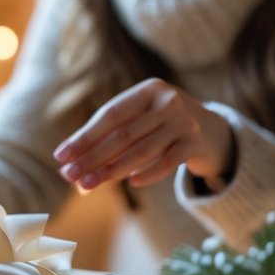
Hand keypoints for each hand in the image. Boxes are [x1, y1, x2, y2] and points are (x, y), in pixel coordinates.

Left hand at [52, 78, 233, 191]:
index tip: (61, 156)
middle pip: (122, 134)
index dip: (84, 136)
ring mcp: (185, 122)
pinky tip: (130, 183)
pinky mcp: (196, 143)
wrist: (213, 130)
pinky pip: (167, 162)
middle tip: (69, 176)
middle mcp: (168, 101)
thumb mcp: (141, 120)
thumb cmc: (162, 126)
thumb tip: (72, 170)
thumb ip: (110, 139)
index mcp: (148, 90)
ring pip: (141, 150)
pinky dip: (147, 173)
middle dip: (92, 158)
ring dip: (110, 171)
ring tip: (88, 184)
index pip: (110, 115)